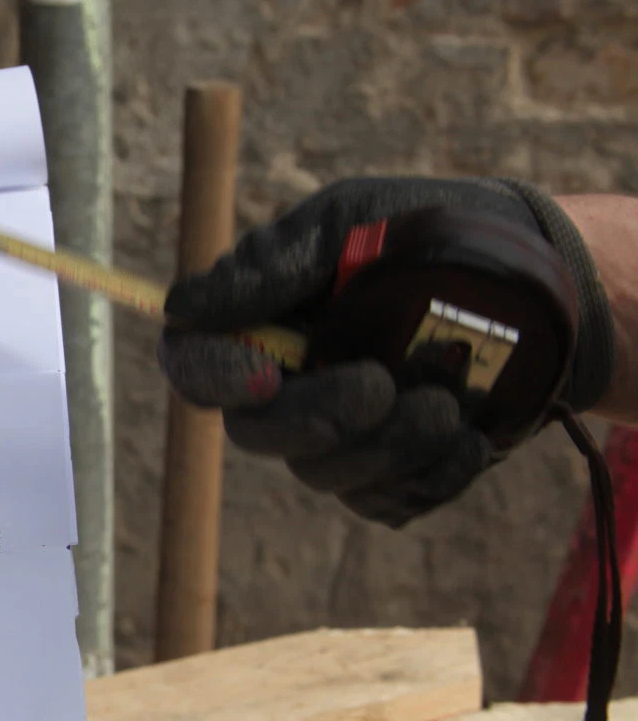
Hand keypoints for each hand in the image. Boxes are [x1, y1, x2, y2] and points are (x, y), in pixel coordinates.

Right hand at [158, 176, 611, 527]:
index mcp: (259, 322)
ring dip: (385, 446)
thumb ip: (274, 263)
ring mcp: (338, 434)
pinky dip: (428, 476)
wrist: (538, 274)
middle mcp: (286, 385)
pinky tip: (469, 438)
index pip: (195, 364)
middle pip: (256, 431)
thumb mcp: (351, 219)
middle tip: (381, 386)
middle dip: (316, 418)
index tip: (266, 376)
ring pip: (325, 472)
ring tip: (446, 403)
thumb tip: (183, 310)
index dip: (213, 378)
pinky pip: (386, 501)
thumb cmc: (430, 231)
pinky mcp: (390, 470)